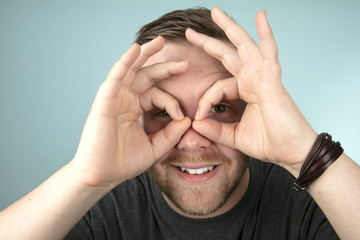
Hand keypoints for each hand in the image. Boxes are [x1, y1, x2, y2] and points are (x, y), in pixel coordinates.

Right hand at [72, 36, 190, 187]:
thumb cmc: (124, 162)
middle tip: (186, 62)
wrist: (102, 175)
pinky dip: (125, 61)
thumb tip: (187, 120)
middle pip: (147, 76)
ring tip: (160, 41)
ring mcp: (115, 98)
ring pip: (131, 70)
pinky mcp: (105, 100)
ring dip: (145, 54)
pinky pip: (116, 77)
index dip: (172, 102)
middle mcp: (126, 100)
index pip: (157, 95)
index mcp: (136, 109)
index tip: (182, 116)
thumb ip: (170, 134)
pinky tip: (137, 48)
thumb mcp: (154, 147)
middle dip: (166, 67)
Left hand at [186, 7, 316, 175]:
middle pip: (229, 54)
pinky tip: (261, 17)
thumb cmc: (269, 142)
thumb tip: (195, 123)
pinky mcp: (273, 81)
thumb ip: (215, 129)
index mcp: (245, 92)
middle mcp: (253, 80)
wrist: (291, 152)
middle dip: (209, 42)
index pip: (217, 86)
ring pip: (245, 47)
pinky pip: (269, 54)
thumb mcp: (234, 136)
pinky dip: (266, 35)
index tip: (197, 117)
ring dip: (231, 28)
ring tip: (216, 12)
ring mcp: (263, 78)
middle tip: (191, 32)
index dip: (204, 100)